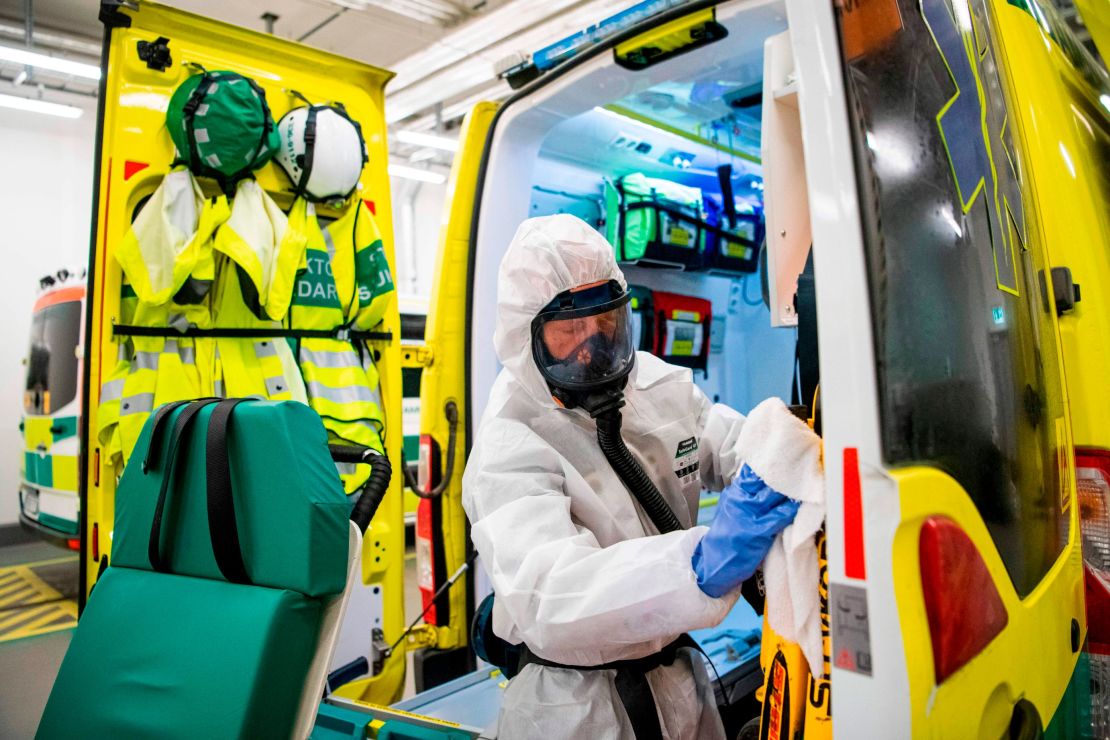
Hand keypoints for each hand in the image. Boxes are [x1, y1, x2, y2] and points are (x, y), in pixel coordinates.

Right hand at [691, 464, 799, 597]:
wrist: (711, 565)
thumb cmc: (725, 539)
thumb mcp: (731, 510)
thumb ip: (746, 496)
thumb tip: (767, 484)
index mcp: (734, 493)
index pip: (752, 470)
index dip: (769, 461)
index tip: (784, 452)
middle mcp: (740, 499)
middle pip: (764, 478)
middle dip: (783, 470)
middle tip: (800, 460)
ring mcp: (747, 515)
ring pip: (772, 494)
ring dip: (790, 487)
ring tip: (806, 478)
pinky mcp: (756, 532)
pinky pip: (777, 516)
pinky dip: (789, 509)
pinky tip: (798, 504)